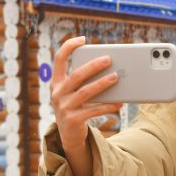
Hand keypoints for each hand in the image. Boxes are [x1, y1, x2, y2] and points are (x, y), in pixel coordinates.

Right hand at [51, 36, 122, 150]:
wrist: (68, 135)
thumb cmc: (76, 107)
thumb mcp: (73, 92)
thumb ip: (84, 81)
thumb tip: (110, 69)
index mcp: (56, 82)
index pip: (59, 59)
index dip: (69, 46)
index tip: (82, 39)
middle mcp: (57, 93)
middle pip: (76, 75)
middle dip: (93, 66)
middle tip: (108, 59)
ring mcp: (64, 107)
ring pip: (85, 92)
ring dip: (102, 84)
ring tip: (116, 77)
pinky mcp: (73, 120)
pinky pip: (93, 110)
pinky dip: (107, 106)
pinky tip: (119, 102)